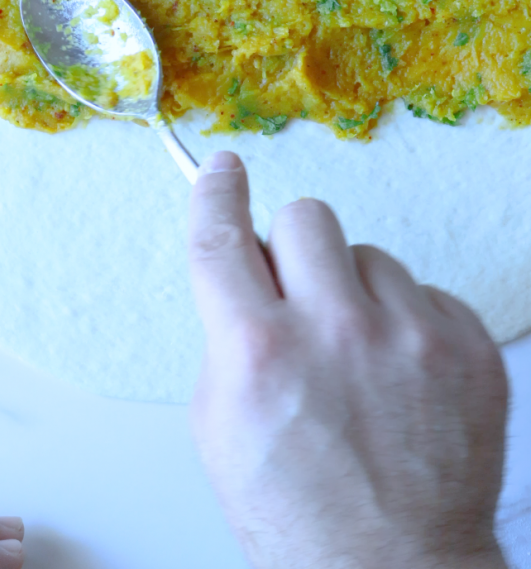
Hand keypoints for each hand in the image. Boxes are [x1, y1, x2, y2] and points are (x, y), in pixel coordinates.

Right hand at [188, 151, 507, 568]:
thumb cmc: (302, 516)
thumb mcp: (223, 428)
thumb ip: (229, 336)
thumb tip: (248, 270)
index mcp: (259, 354)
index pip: (222, 238)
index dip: (216, 191)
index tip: (223, 167)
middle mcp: (336, 333)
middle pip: (305, 216)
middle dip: (294, 247)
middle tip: (300, 293)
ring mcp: (411, 337)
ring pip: (369, 253)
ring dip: (354, 292)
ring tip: (359, 358)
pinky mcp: (467, 347)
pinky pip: (424, 290)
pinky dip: (406, 322)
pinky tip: (401, 375)